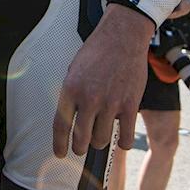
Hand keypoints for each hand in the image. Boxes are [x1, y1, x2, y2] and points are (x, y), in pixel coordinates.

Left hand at [53, 5, 153, 157]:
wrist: (123, 36)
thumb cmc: (97, 51)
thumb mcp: (74, 70)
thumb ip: (72, 95)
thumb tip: (70, 120)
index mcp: (71, 89)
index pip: (60, 126)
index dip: (59, 144)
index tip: (60, 153)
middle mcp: (89, 99)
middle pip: (81, 140)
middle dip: (80, 148)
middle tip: (82, 147)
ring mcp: (111, 103)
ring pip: (102, 141)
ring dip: (100, 142)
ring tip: (101, 134)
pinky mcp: (130, 105)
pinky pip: (125, 137)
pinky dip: (122, 142)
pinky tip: (121, 138)